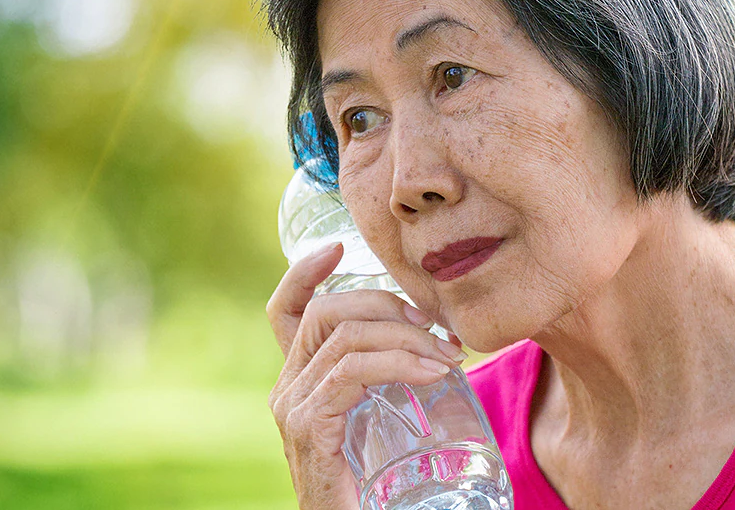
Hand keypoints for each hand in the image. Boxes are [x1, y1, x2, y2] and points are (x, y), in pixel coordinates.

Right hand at [266, 242, 466, 508]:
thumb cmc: (377, 487)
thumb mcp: (379, 422)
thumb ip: (389, 385)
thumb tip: (445, 348)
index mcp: (300, 380)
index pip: (286, 311)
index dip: (305, 272)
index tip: (338, 248)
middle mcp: (287, 386)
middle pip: (326, 310)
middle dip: (386, 303)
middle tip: (436, 327)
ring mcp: (293, 406)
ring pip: (345, 334)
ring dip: (405, 335)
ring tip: (448, 356)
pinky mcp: (308, 426)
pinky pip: (351, 371)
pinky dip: (397, 363)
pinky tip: (432, 373)